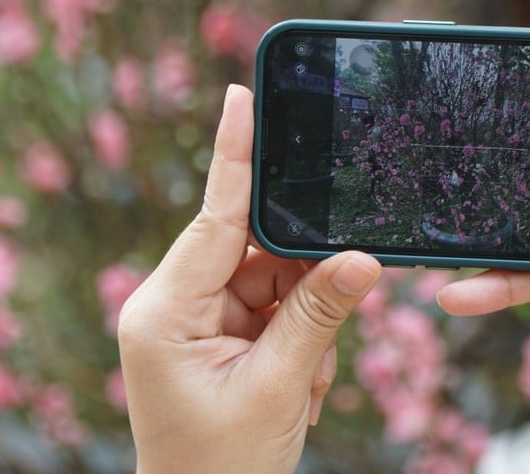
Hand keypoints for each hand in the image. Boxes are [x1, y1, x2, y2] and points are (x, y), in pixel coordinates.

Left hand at [117, 84, 381, 473]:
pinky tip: (299, 386)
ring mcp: (195, 320)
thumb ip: (321, 315)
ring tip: (305, 382)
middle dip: (302, 279)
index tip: (241, 94)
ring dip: (305, 323)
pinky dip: (300, 340)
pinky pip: (275, 308)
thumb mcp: (278, 389)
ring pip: (275, 278)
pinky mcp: (217, 335)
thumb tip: (364, 257)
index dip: (235, 154)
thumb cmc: (221, 467)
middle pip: (255, 248)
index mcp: (165, 310)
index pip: (214, 216)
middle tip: (316, 328)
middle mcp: (174, 303)